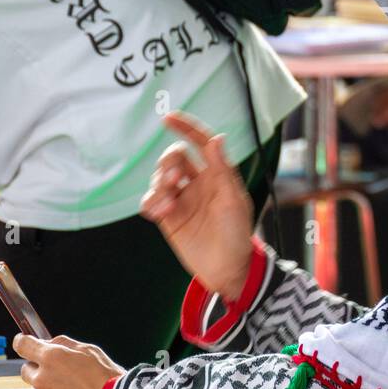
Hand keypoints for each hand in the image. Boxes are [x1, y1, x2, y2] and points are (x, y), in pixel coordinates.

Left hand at [15, 334, 125, 388]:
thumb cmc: (107, 378)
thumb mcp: (90, 350)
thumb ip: (64, 344)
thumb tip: (46, 343)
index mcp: (51, 358)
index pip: (23, 345)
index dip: (23, 342)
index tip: (23, 343)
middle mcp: (41, 379)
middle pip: (27, 371)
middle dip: (39, 370)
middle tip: (61, 376)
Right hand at [140, 111, 255, 298]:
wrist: (227, 269)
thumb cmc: (237, 234)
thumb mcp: (232, 201)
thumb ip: (221, 170)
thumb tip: (216, 138)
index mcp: (217, 174)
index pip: (200, 142)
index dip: (186, 128)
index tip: (168, 119)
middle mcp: (198, 183)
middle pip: (173, 158)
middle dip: (168, 163)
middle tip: (173, 178)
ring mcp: (182, 199)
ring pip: (159, 179)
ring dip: (158, 186)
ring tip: (167, 205)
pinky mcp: (169, 217)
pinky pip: (150, 201)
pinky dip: (149, 202)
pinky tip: (157, 211)